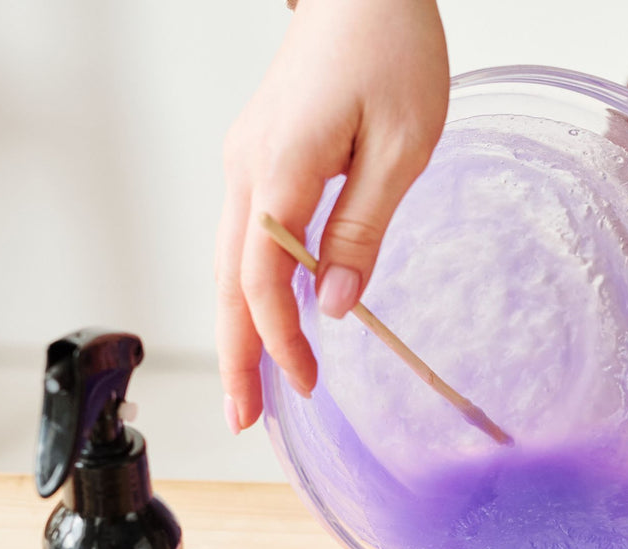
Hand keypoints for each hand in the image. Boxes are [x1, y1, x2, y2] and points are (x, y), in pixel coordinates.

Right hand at [216, 0, 449, 432]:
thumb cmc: (390, 50)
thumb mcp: (400, 147)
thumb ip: (362, 229)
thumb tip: (335, 302)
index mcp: (280, 170)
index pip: (263, 279)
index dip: (281, 340)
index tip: (308, 382)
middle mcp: (247, 170)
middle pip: (227, 282)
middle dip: (237, 355)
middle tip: (243, 420)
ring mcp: (246, 164)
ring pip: (228, 264)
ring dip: (237, 329)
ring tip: (250, 388)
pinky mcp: (259, 160)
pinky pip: (243, 240)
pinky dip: (249, 291)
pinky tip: (265, 322)